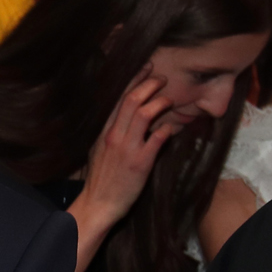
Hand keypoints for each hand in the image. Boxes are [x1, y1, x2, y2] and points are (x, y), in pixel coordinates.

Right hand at [78, 73, 175, 227]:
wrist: (99, 203)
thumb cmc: (101, 178)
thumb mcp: (100, 150)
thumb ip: (113, 134)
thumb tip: (129, 120)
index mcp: (103, 132)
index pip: (117, 98)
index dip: (134, 80)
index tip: (146, 68)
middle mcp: (113, 136)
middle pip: (131, 100)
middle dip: (149, 85)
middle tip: (162, 79)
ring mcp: (127, 148)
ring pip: (143, 114)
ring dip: (159, 103)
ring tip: (169, 99)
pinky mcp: (140, 162)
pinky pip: (157, 138)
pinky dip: (167, 129)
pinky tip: (172, 128)